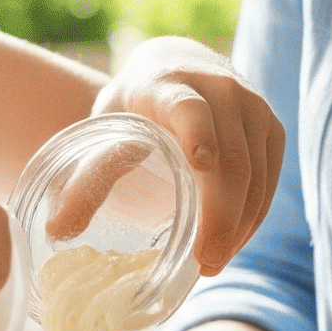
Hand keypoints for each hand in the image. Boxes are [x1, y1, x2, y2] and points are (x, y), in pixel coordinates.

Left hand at [93, 36, 283, 273]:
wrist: (175, 66)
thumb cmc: (133, 107)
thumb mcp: (106, 129)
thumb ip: (89, 176)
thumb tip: (59, 230)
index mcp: (169, 83)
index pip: (189, 109)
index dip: (197, 135)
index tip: (200, 166)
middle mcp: (219, 88)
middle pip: (230, 158)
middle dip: (222, 217)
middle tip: (205, 264)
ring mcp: (253, 106)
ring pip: (256, 174)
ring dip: (240, 225)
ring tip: (214, 262)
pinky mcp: (272, 127)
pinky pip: (269, 177)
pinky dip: (254, 214)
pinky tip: (234, 242)